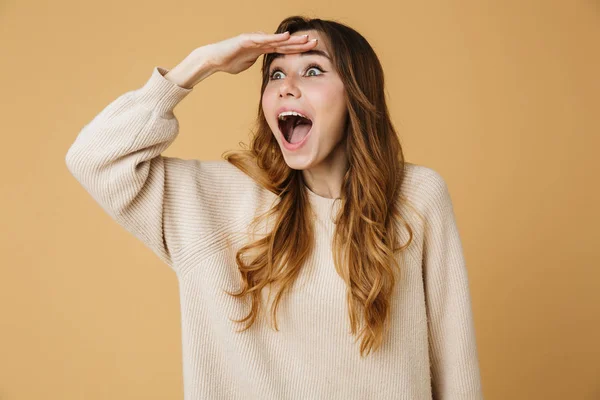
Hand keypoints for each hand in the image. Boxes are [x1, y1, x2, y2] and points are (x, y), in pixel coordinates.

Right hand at [199, 31, 317, 74]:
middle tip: (316, 42)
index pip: (284, 49)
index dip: (298, 49)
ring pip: (277, 39)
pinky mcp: (247, 39)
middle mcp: (261, 42)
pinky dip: (275, 38)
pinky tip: (286, 36)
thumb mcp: (249, 64)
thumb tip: (265, 71)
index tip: (312, 50)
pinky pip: (263, 39)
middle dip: (300, 43)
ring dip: (292, 39)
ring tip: (305, 38)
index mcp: (263, 49)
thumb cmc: (229, 62)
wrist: (214, 59)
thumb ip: (258, 64)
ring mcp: (255, 39)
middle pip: (284, 43)